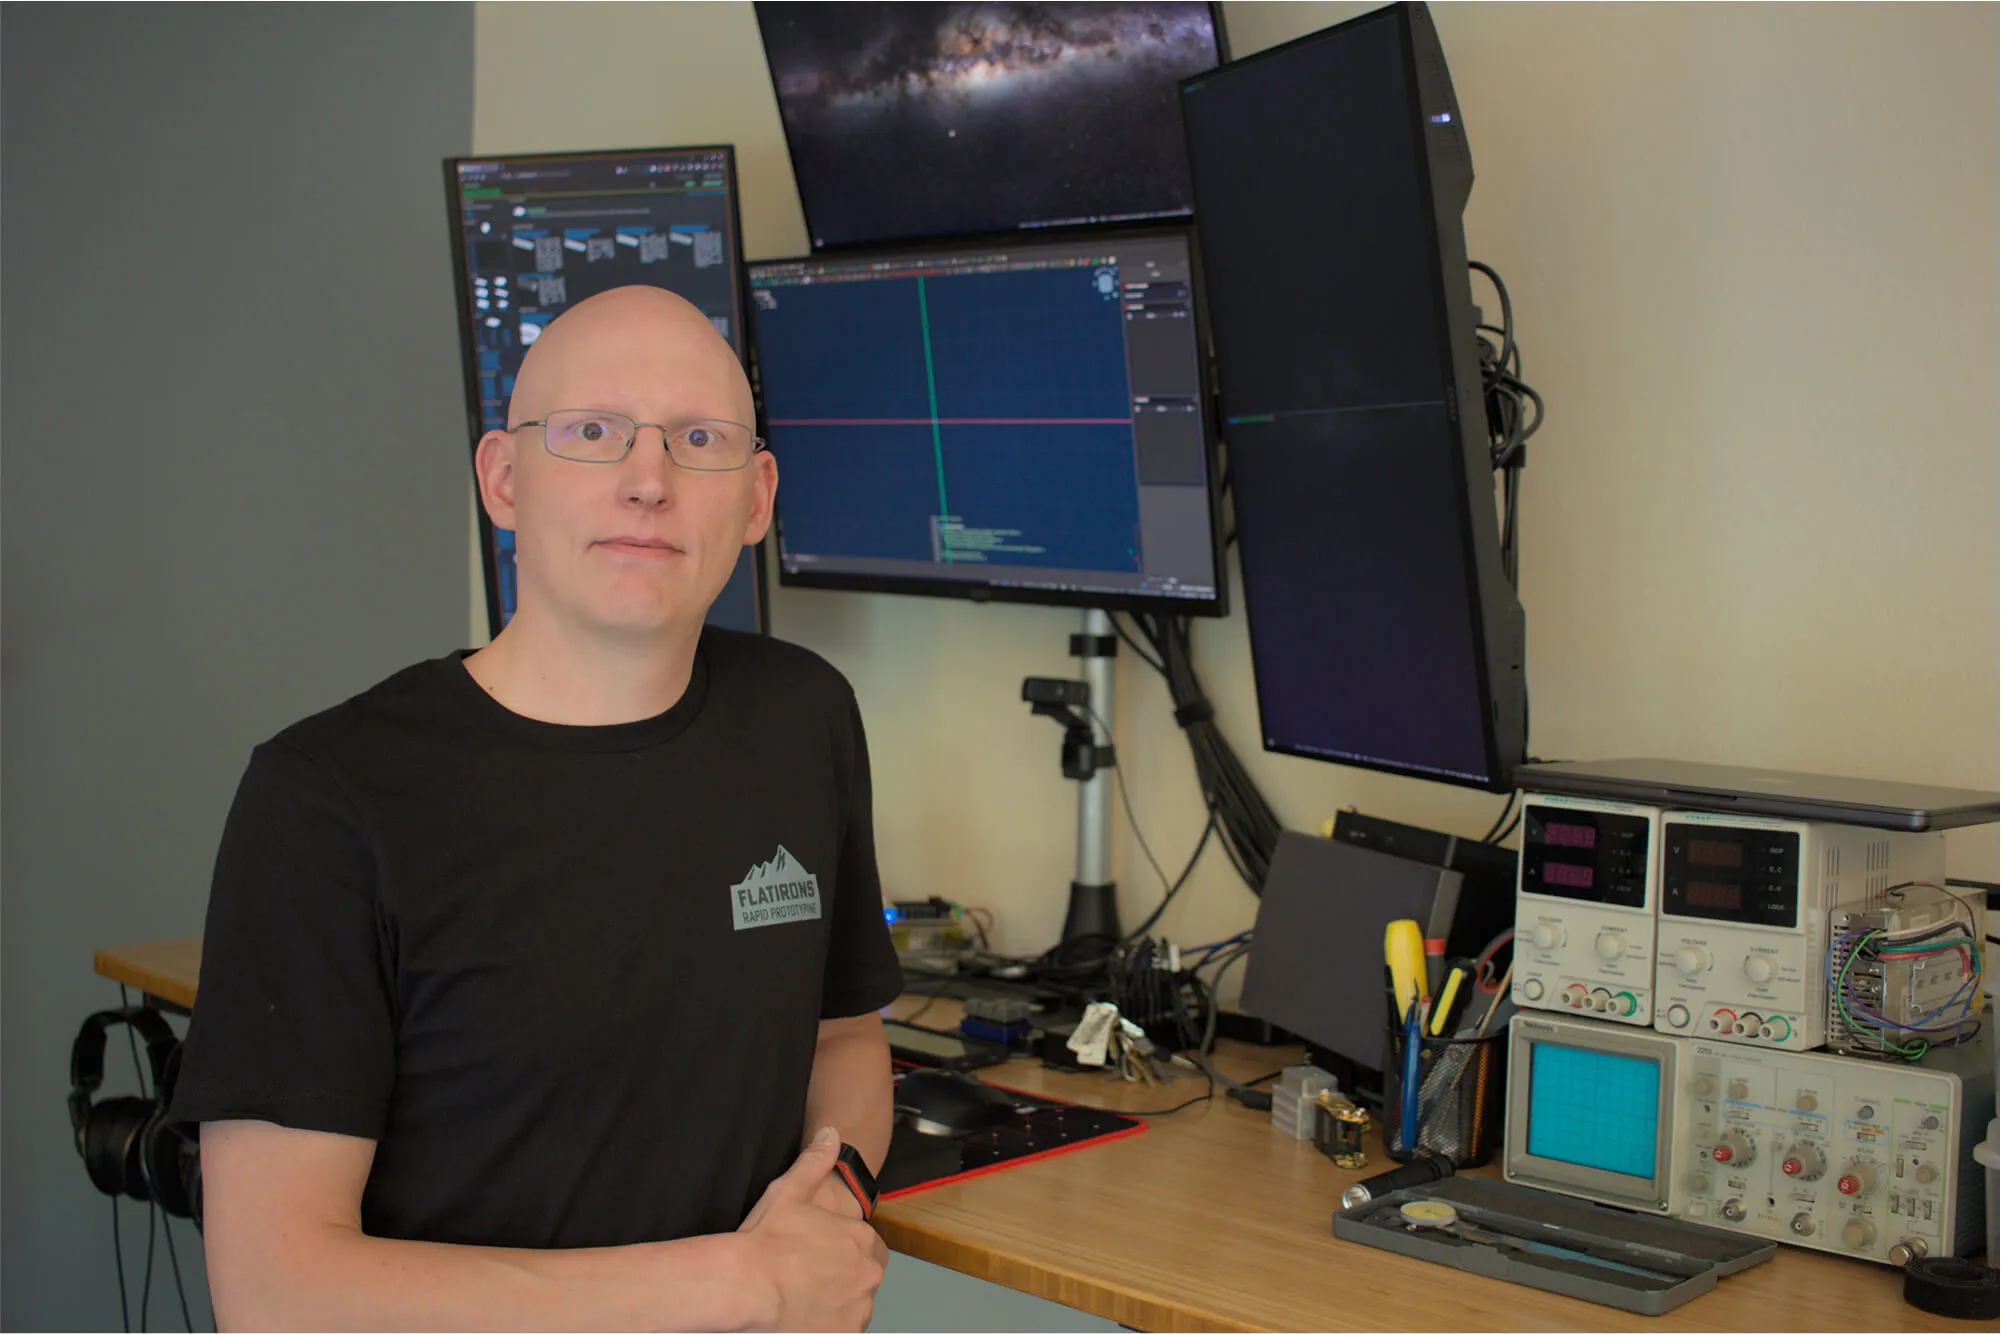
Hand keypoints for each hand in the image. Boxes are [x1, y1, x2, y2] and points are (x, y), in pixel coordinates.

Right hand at [736, 1127, 886, 1331]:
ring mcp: (857, 1312)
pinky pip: (842, 1331)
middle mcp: (867, 1278)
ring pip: (854, 1308)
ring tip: (803, 1301)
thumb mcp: (790, 1190)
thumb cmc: (767, 1240)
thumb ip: (815, 1161)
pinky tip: (803, 1321)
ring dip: (837, 1305)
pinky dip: (828, 1327)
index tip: (820, 1255)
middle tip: (808, 1279)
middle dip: (843, 1279)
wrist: (747, 1286)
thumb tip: (831, 1135)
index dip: (844, 1251)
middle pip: (863, 1280)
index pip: (869, 1248)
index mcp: (862, 1242)